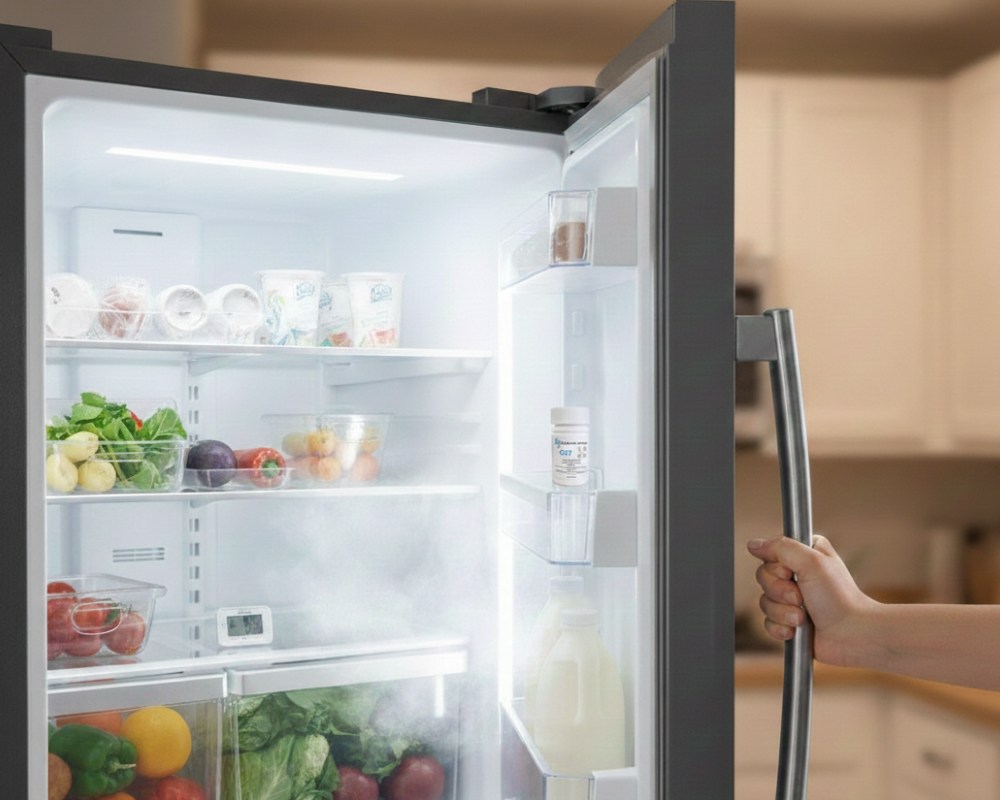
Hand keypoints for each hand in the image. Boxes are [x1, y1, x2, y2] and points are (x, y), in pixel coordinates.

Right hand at [747, 534, 876, 666]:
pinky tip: (796, 630)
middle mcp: (797, 575)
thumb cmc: (839, 598)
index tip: (791, 574)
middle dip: (779, 591)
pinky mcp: (790, 621)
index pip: (769, 553)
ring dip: (782, 612)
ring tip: (803, 618)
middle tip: (800, 598)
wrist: (853, 635)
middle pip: (763, 577)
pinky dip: (780, 627)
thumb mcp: (811, 562)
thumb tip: (753, 544)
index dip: (775, 567)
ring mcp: (793, 600)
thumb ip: (780, 547)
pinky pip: (767, 622)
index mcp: (804, 554)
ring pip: (764, 601)